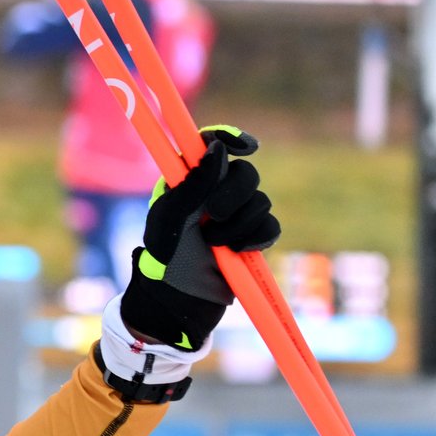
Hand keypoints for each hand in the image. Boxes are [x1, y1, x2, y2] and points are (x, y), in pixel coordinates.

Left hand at [119, 126, 280, 351]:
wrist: (178, 298)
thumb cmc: (165, 255)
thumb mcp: (171, 217)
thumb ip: (194, 183)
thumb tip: (216, 149)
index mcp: (189, 180)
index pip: (211, 145)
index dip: (230, 138)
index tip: (246, 147)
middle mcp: (214, 193)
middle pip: (244, 172)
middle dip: (233, 194)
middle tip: (212, 215)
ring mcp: (235, 215)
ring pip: (260, 201)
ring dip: (238, 223)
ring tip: (213, 243)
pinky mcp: (251, 238)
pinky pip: (270, 227)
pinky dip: (256, 238)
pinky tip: (236, 251)